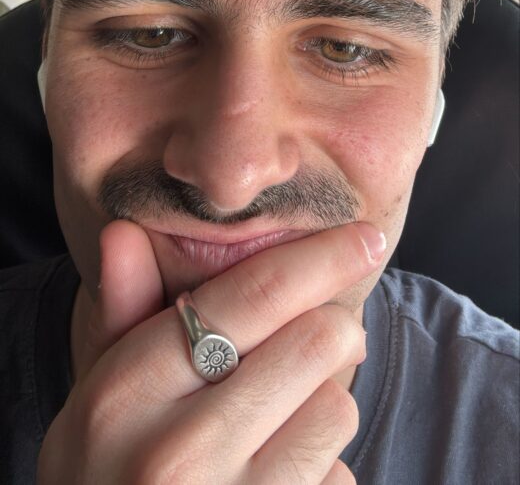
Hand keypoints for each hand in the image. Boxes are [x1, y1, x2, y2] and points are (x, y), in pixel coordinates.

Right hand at [37, 219, 385, 483]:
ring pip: (337, 408)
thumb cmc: (102, 469)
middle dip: (335, 327)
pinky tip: (277, 474)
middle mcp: (177, 450)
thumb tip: (123, 230)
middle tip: (324, 335)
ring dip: (324, 400)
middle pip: (316, 340)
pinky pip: (338, 477)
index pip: (253, 295)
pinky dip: (323, 467)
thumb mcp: (95, 390)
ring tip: (281, 415)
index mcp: (129, 391)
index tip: (366, 237)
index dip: (322, 257)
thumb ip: (122, 310)